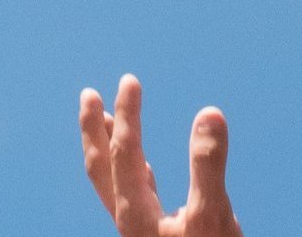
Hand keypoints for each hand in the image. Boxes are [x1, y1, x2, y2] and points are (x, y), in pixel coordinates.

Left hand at [79, 76, 242, 236]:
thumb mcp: (212, 215)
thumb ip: (208, 166)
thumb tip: (209, 114)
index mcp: (135, 213)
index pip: (124, 153)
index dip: (127, 114)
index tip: (130, 81)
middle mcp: (129, 220)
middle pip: (102, 167)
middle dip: (94, 129)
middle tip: (88, 95)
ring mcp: (138, 229)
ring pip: (113, 181)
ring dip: (107, 146)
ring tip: (106, 120)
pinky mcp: (153, 235)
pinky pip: (132, 193)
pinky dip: (131, 169)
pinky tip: (144, 169)